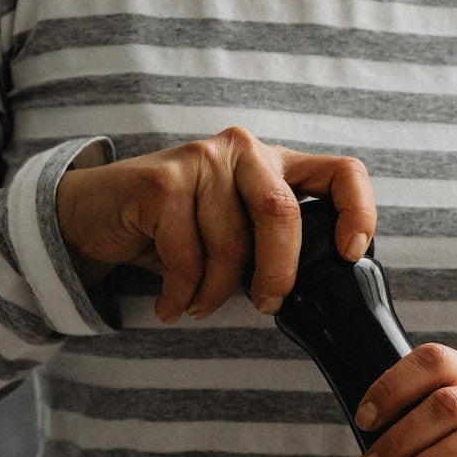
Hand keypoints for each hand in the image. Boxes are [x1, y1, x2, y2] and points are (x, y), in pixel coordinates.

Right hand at [53, 127, 374, 323]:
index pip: (342, 172)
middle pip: (282, 214)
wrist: (98, 216)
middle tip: (266, 305)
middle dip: (278, 274)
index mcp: (277, 164)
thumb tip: (317, 290)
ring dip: (217, 292)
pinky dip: (183, 293)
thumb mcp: (241, 234)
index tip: (349, 253)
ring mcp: (202, 159)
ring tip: (200, 304)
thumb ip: (278, 246)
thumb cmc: (180, 231)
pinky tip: (173, 304)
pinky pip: (188, 256)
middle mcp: (244, 150)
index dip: (359, 211)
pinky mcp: (161, 180)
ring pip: (231, 244)